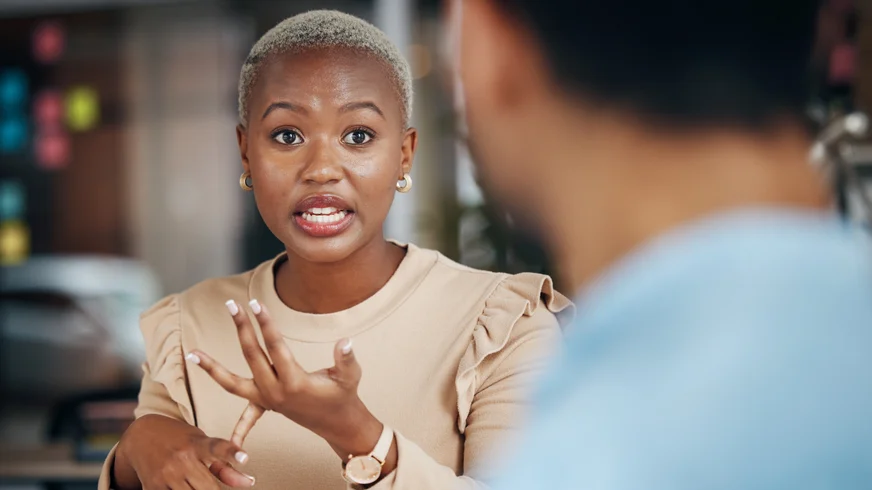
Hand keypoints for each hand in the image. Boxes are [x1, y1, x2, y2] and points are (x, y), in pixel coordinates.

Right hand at [114, 414, 254, 489]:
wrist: (141, 437)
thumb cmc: (180, 439)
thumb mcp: (202, 443)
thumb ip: (225, 464)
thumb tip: (249, 482)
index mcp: (196, 444)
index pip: (217, 448)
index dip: (232, 453)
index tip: (245, 457)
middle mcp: (181, 460)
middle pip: (209, 488)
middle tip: (210, 482)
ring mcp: (165, 476)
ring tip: (194, 481)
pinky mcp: (152, 488)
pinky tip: (180, 484)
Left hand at [187, 299, 384, 460]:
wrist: (339, 424)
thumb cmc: (345, 395)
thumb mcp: (351, 376)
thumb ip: (346, 359)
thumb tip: (345, 341)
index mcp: (294, 382)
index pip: (275, 346)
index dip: (266, 323)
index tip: (256, 304)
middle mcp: (275, 392)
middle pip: (252, 356)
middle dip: (242, 328)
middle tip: (233, 304)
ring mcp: (267, 401)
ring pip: (233, 384)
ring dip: (212, 368)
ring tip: (192, 354)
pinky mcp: (266, 406)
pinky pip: (244, 414)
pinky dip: (231, 421)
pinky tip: (215, 417)